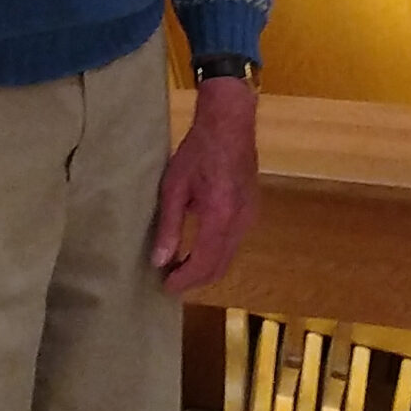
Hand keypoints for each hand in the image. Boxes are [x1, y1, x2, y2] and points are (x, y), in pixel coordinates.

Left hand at [152, 75, 257, 294]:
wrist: (230, 123)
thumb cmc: (198, 150)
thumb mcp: (174, 187)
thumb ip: (169, 226)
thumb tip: (160, 261)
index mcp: (220, 216)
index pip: (204, 263)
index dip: (184, 280)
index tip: (165, 287)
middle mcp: (240, 222)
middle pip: (220, 267)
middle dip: (195, 279)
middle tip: (169, 280)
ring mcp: (250, 217)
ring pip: (228, 258)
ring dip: (205, 268)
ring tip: (179, 266)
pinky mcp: (251, 211)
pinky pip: (233, 244)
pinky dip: (215, 254)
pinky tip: (197, 248)